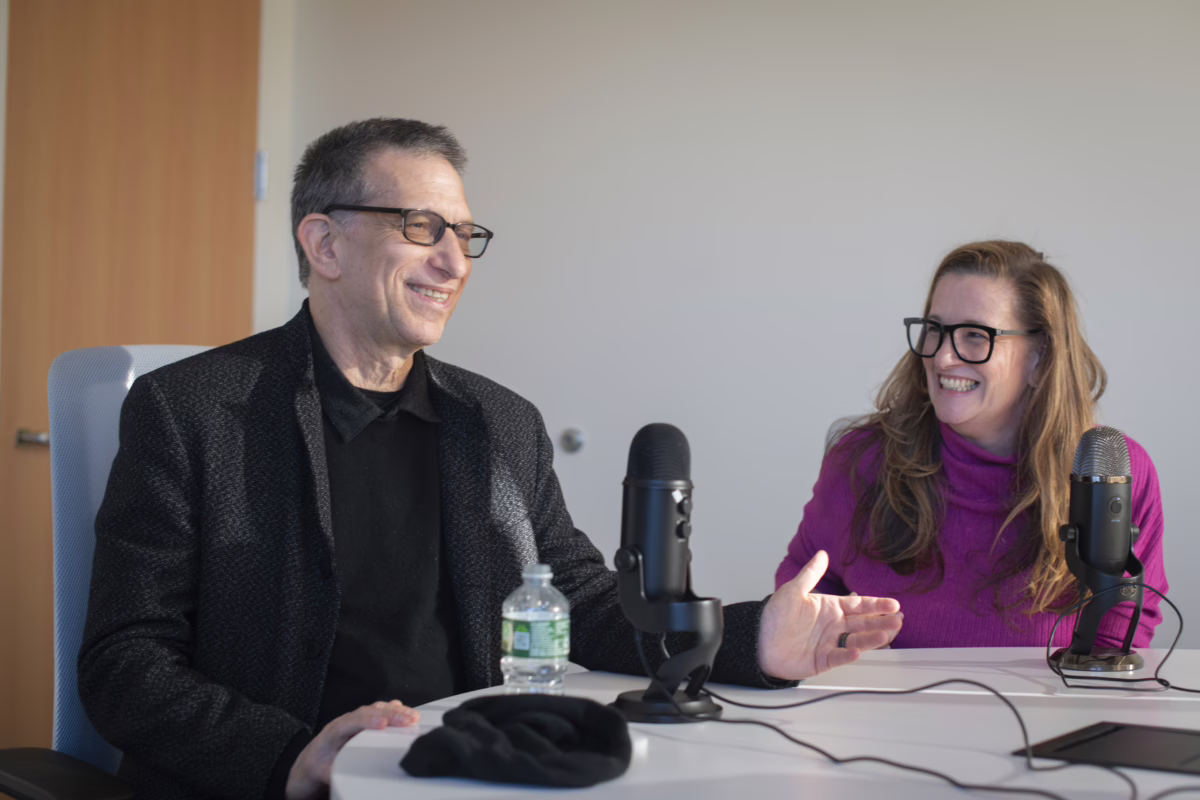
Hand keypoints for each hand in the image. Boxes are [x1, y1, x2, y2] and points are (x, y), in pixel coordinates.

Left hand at [286, 700, 418, 799]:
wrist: (310, 762)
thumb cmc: (316, 766)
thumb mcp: (322, 774)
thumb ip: (334, 773)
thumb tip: (349, 775)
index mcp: (332, 733)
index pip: (352, 722)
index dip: (369, 721)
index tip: (384, 724)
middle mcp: (343, 722)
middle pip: (368, 712)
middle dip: (390, 714)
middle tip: (408, 720)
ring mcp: (353, 720)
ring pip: (374, 709)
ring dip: (395, 711)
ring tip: (412, 716)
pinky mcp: (361, 722)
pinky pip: (378, 711)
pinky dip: (392, 710)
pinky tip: (404, 710)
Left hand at [758, 550, 902, 680]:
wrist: (758, 641)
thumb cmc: (775, 616)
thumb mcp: (793, 591)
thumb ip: (810, 574)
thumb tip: (822, 554)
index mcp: (829, 608)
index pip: (858, 604)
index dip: (876, 604)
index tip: (893, 604)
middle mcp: (833, 626)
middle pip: (863, 623)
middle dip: (881, 621)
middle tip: (898, 620)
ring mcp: (829, 643)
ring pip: (856, 640)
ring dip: (872, 638)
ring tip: (887, 633)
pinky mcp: (822, 660)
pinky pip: (838, 657)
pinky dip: (847, 654)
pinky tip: (856, 651)